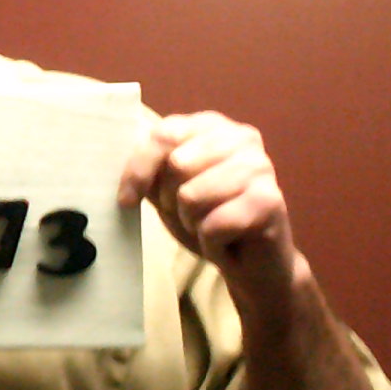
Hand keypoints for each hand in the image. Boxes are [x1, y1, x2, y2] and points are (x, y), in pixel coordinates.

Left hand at [119, 112, 300, 311]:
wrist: (251, 264)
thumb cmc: (207, 219)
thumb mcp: (167, 190)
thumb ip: (148, 170)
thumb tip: (120, 167)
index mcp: (212, 125)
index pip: (163, 134)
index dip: (139, 170)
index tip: (126, 201)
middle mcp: (241, 137)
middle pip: (177, 164)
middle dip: (172, 200)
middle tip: (190, 214)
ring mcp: (260, 166)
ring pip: (192, 196)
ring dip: (192, 223)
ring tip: (210, 225)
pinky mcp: (270, 201)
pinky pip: (214, 224)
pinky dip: (211, 242)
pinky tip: (228, 241)